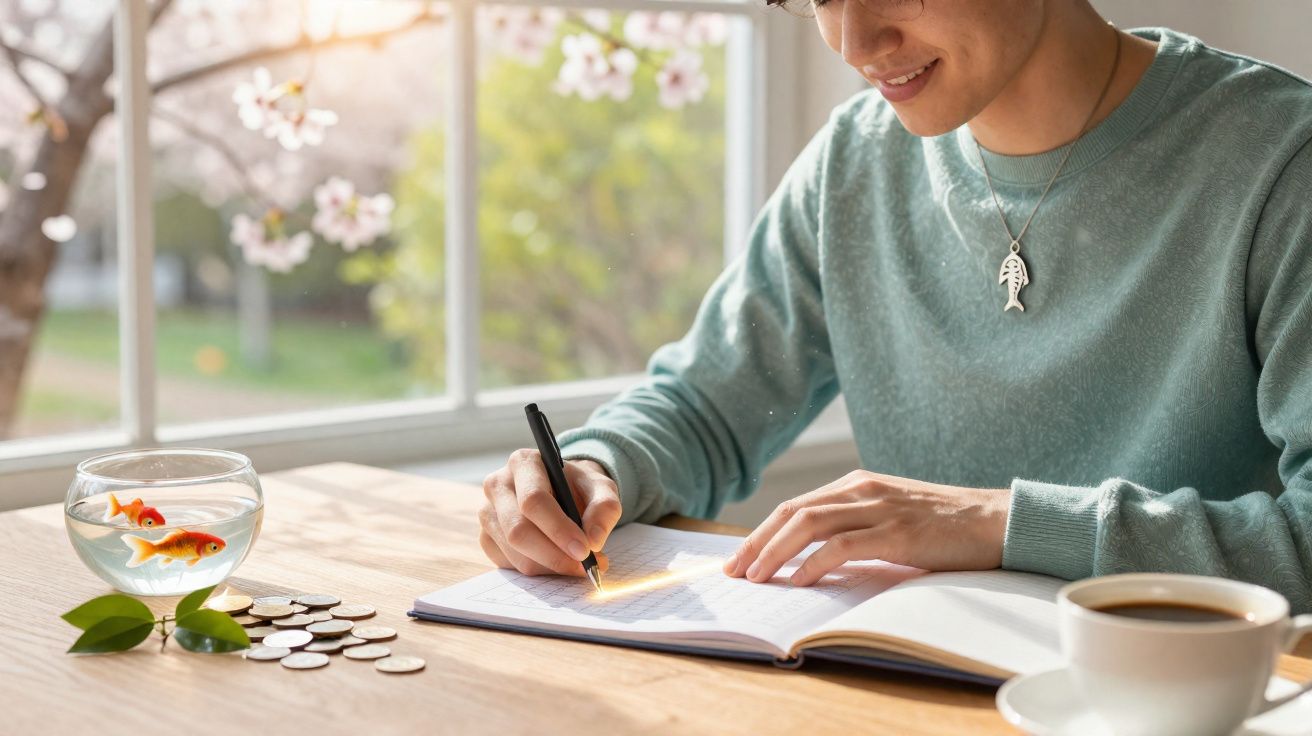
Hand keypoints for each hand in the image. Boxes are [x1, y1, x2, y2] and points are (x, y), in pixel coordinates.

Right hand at [479, 451, 620, 576]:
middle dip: (554, 555)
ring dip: (549, 566)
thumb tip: (594, 540)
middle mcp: (498, 485)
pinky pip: (509, 564)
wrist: (564, 491)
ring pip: (514, 552)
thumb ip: (605, 508)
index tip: (584, 550)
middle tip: (584, 567)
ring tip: (576, 564)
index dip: (559, 529)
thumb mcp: (601, 488)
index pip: (534, 500)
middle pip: (518, 530)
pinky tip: (555, 561)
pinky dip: (537, 570)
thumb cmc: (579, 487)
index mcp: (523, 463)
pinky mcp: (486, 537)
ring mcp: (487, 512)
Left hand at [724, 471, 1009, 585]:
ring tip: (756, 578)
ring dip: (775, 552)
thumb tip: (813, 562)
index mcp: (858, 485)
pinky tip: (798, 580)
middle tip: (734, 571)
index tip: (740, 558)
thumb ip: (857, 530)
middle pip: (792, 513)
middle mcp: (862, 490)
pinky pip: (843, 545)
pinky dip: (814, 562)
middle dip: (757, 543)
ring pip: (809, 524)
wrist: (998, 521)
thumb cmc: (946, 528)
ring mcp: (879, 509)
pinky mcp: (898, 532)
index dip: (763, 533)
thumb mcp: (892, 519)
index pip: (796, 507)